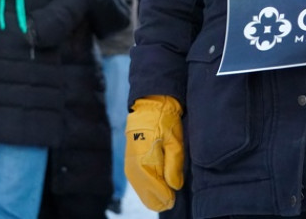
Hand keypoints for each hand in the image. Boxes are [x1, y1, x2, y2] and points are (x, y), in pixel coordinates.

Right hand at [125, 95, 183, 211]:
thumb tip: (175, 186)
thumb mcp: (174, 142)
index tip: (175, 196)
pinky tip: (156, 186)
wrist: (149, 106)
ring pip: (141, 190)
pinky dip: (146, 187)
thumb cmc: (164, 122)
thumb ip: (174, 166)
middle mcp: (134, 167)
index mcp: (145, 162)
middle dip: (160, 198)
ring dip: (153, 194)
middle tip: (172, 197)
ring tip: (166, 193)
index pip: (157, 192)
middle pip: (147, 195)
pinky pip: (137, 182)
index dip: (167, 197)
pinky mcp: (130, 162)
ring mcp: (130, 165)